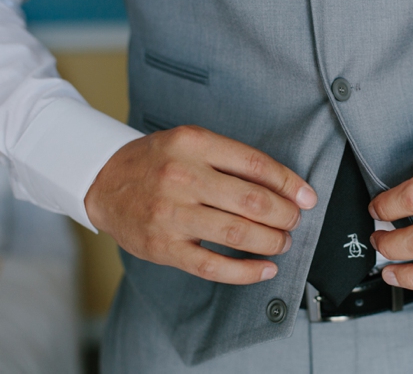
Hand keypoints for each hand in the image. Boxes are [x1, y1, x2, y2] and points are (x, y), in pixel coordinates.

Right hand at [85, 125, 316, 284]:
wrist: (102, 181)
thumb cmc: (157, 161)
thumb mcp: (191, 143)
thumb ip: (232, 159)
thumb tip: (286, 187)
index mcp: (194, 144)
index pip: (256, 165)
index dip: (289, 184)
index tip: (307, 197)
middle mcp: (182, 177)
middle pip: (252, 201)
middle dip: (285, 215)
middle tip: (294, 220)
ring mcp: (170, 214)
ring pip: (237, 233)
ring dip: (271, 241)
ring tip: (282, 242)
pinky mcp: (162, 247)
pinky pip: (212, 266)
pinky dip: (245, 272)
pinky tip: (265, 269)